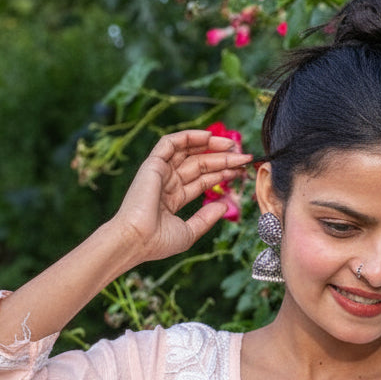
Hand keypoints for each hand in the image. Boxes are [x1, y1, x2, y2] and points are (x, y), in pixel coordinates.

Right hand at [111, 129, 252, 264]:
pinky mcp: (152, 164)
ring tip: (232, 146)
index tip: (241, 170)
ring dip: (210, 145)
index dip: (222, 173)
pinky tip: (209, 137)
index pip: (202, 180)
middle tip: (244, 157)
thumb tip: (224, 205)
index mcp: (173, 198)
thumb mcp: (190, 232)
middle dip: (223, 159)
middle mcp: (167, 183)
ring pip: (188, 151)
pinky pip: (170, 143)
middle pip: (200, 164)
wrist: (136, 240)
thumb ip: (206, 218)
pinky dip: (188, 137)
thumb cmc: (157, 242)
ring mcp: (159, 172)